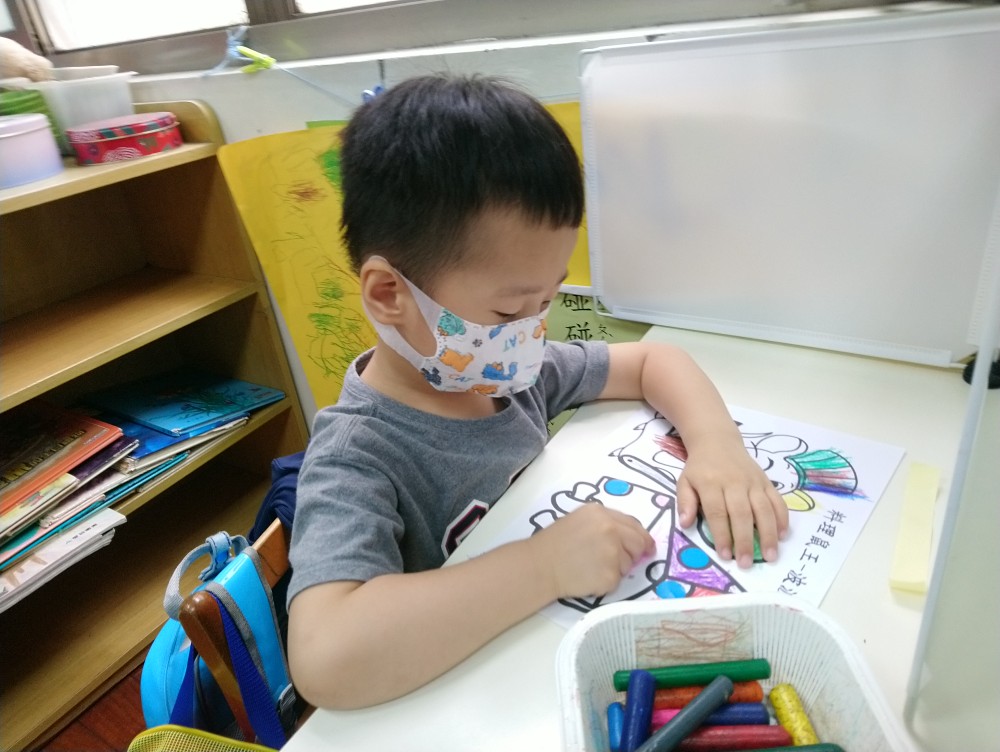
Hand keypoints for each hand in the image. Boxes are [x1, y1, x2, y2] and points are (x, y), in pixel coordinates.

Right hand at [528, 503, 654, 599]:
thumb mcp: (579, 520)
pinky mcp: (610, 575)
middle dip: (635, 554)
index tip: (647, 547)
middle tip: (621, 562)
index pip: (633, 524)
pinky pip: (618, 581)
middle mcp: (610, 529)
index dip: (642, 537)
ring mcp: (612, 553)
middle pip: (638, 543)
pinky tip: (588, 577)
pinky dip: (606, 582)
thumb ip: (605, 523)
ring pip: (628, 564)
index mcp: (601, 513)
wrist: (540, 565)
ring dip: (616, 568)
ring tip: (591, 567)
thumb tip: (629, 537)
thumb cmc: (555, 543)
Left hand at [677, 441, 788, 568]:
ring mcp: (753, 481)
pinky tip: (783, 535)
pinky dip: (782, 517)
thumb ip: (685, 502)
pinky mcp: (766, 481)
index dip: (722, 535)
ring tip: (770, 556)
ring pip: (764, 508)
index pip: (718, 512)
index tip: (725, 555)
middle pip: (742, 513)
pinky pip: (777, 500)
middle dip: (745, 540)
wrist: (718, 441)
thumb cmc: (700, 467)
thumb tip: (685, 524)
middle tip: (747, 563)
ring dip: (768, 533)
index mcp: (711, 483)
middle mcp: (734, 482)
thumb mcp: (685, 481)